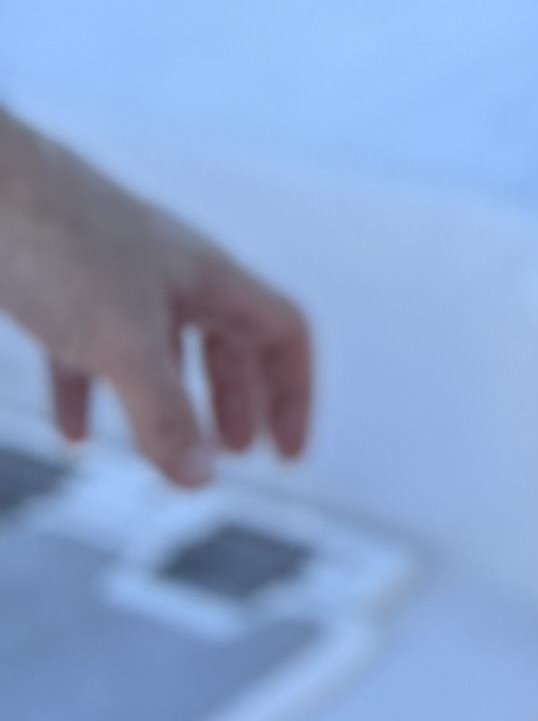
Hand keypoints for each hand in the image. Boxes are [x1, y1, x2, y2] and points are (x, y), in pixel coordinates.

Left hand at [0, 107, 315, 482]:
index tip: (284, 454)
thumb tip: (201, 479)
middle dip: (237, 403)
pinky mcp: (60, 293)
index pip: (282, 334)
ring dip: (170, 402)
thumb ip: (164, 413)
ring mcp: (116, 282)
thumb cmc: (60, 241)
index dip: (293, 394)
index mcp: (210, 276)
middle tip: (238, 454)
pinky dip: (89, 399)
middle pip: (229, 342)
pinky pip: (88, 355)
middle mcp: (173, 276)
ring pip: (162, 349)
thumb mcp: (124, 343)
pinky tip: (74, 434)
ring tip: (168, 450)